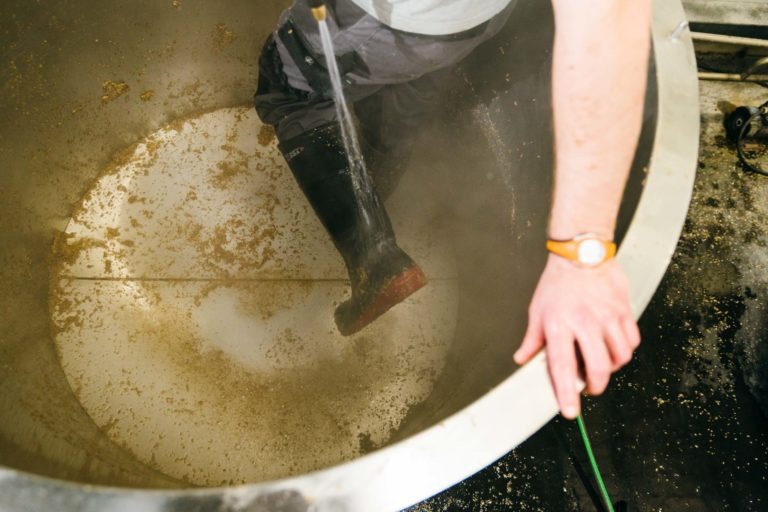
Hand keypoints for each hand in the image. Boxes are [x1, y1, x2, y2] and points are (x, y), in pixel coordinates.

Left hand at [514, 254, 640, 418]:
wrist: (582, 253)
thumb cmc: (557, 282)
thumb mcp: (537, 311)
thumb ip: (532, 339)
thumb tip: (522, 359)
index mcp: (558, 325)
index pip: (562, 367)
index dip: (566, 393)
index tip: (570, 411)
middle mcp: (584, 323)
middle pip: (598, 368)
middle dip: (595, 386)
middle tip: (589, 387)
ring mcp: (607, 317)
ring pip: (619, 358)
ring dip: (610, 367)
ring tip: (599, 360)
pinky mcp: (624, 310)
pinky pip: (631, 342)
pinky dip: (624, 350)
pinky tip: (613, 345)